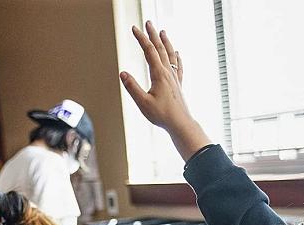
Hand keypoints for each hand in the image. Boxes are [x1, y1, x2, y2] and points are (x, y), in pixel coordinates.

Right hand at [120, 22, 212, 159]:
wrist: (180, 123)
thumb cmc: (162, 115)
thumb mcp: (143, 103)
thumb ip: (132, 87)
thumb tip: (123, 73)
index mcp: (159, 74)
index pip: (149, 51)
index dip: (141, 38)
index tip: (134, 28)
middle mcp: (168, 73)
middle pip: (160, 48)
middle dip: (153, 34)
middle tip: (148, 23)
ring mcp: (175, 78)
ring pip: (170, 54)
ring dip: (165, 42)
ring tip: (162, 32)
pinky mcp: (178, 84)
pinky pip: (179, 66)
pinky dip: (177, 57)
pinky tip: (177, 53)